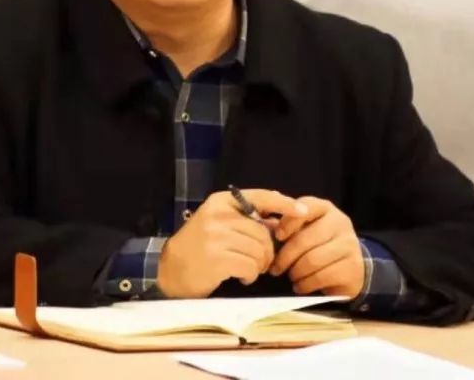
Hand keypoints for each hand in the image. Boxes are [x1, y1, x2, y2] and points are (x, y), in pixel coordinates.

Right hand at [157, 189, 307, 297]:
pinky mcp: (216, 258)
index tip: (303, 210)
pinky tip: (240, 276)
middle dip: (267, 251)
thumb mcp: (219, 222)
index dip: (284, 203)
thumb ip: (245, 218)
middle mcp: (218, 214)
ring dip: (258, 265)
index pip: (260, 196)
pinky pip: (250, 267)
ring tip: (246, 268)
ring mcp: (216, 236)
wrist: (170, 269)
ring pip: (259, 251)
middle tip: (259, 261)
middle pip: (263, 231)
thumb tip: (278, 218)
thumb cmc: (199, 246)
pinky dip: (250, 275)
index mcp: (221, 201)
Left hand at [269, 196, 364, 297]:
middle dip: (285, 257)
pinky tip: (301, 285)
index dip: (288, 222)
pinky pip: (322, 277)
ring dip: (295, 272)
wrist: (349, 267)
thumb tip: (265, 219)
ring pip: (313, 260)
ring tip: (290, 276)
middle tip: (275, 268)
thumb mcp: (304, 229)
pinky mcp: (353, 268)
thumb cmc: (318, 244)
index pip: (305, 207)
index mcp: (325, 208)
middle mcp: (340, 223)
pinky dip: (306, 284)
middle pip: (305, 239)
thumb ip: (287, 224)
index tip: (277, 236)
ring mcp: (349, 245)